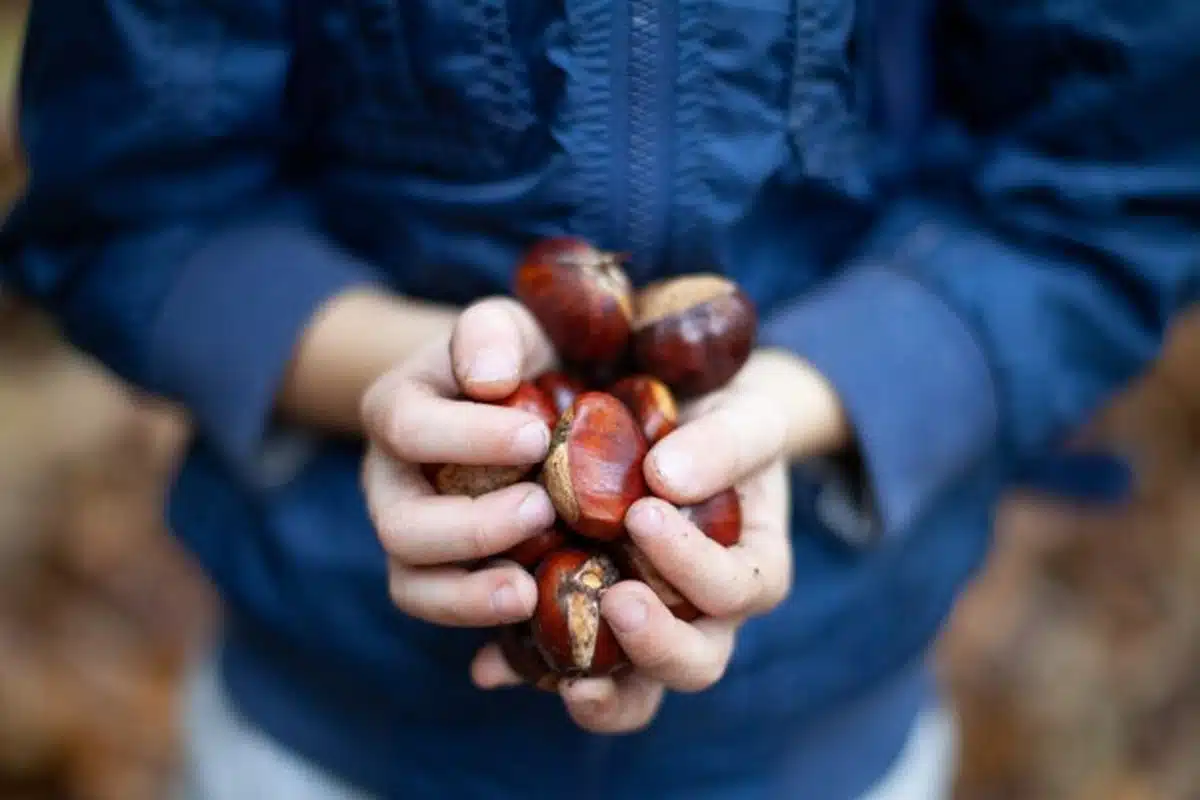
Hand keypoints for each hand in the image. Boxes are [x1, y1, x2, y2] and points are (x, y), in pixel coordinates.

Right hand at [360, 297, 559, 626]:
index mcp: (396, 410)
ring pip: (412, 584)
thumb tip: (488, 380)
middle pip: (401, 525)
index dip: (468, 438)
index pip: (408, 428)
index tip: (537, 437)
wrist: (526, 402)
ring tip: (529, 589)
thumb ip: (491, 333)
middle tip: (543, 509)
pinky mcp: (445, 578)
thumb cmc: (516, 359)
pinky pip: (447, 614)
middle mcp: (391, 482)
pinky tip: (532, 609)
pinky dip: (482, 621)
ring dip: (469, 594)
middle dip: (471, 527)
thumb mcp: (508, 324)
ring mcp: (413, 537)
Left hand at [472, 350, 848, 733]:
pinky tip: (489, 665)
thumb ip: (723, 443)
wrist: (683, 414)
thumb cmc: (726, 417)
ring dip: (601, 686)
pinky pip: (562, 665)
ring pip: (635, 691)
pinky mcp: (588, 623)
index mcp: (752, 570)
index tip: (642, 513)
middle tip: (617, 600)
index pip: (737, 589)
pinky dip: (527, 669)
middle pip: (696, 663)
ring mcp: (646, 626)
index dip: (693, 565)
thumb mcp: (744, 416)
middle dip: (657, 644)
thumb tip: (666, 480)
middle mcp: (704, 614)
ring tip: (564, 675)